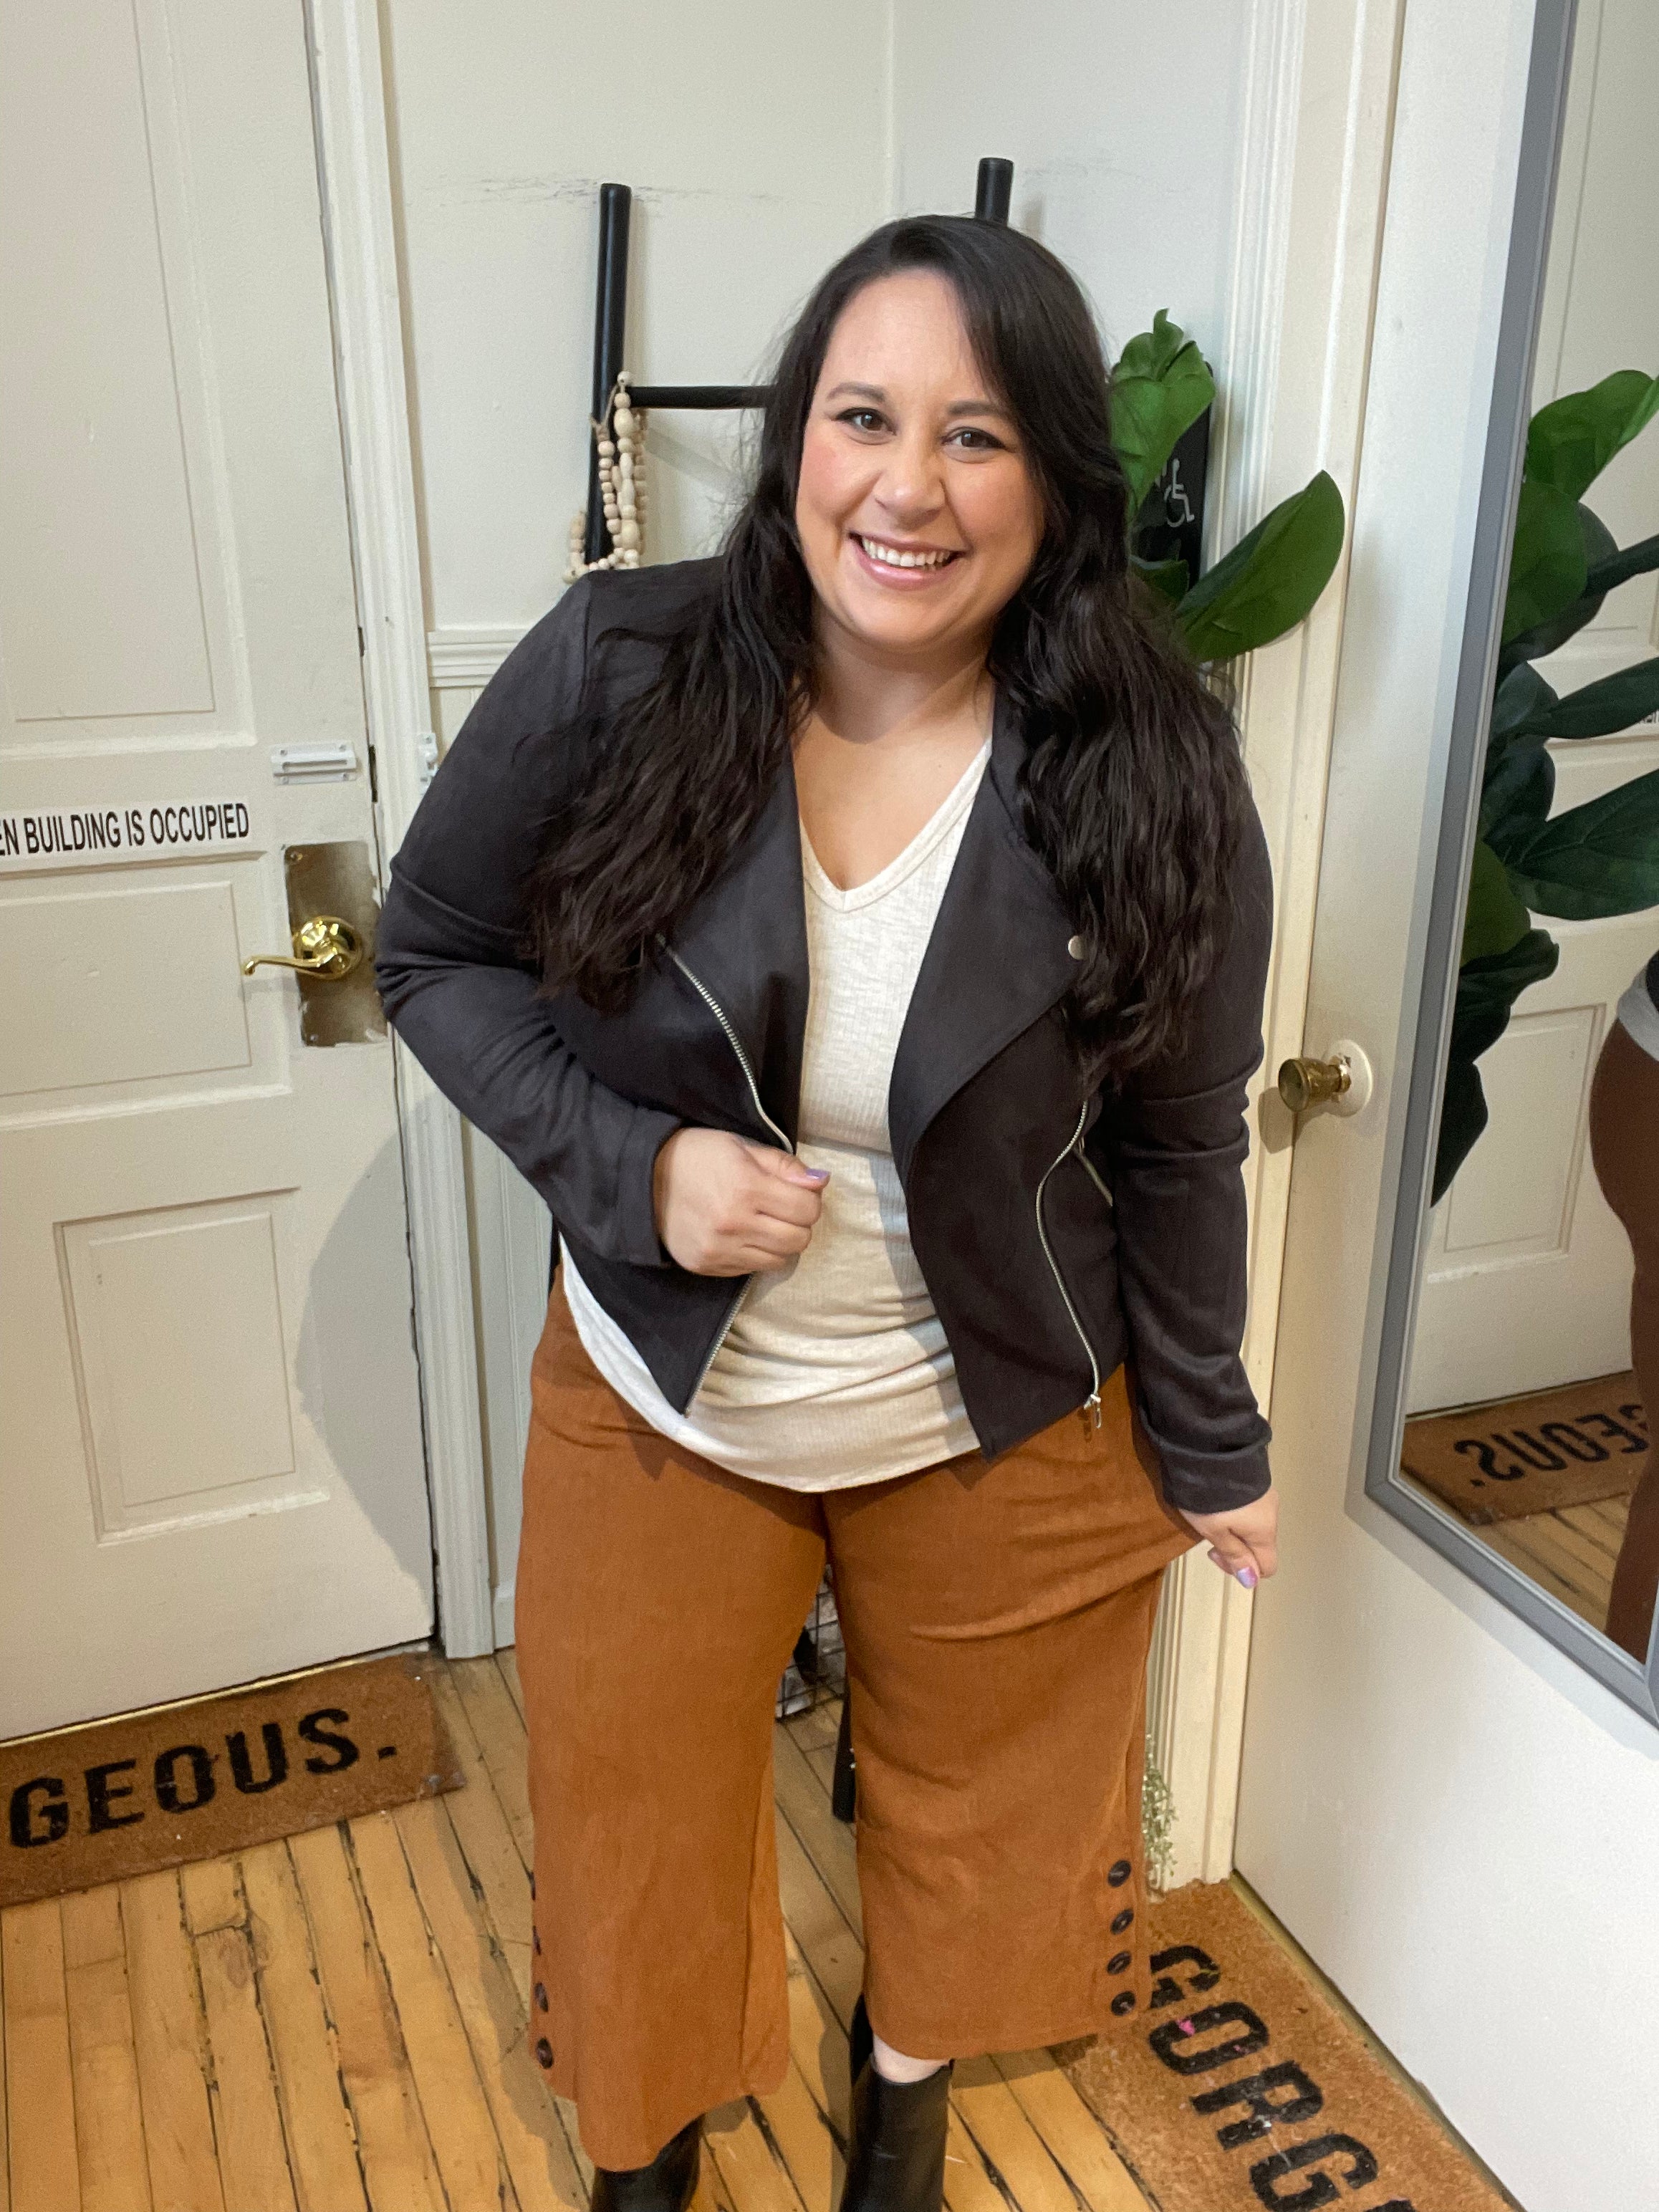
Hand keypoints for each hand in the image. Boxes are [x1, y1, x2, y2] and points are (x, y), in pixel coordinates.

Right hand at [653, 1127, 829, 1275]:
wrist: (643, 1180)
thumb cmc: (697, 1156)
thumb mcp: (741, 1147)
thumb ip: (784, 1166)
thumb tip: (821, 1183)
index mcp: (745, 1187)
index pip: (807, 1209)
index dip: (810, 1200)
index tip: (798, 1192)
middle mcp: (734, 1224)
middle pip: (798, 1239)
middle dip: (799, 1224)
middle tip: (784, 1209)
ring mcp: (720, 1250)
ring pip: (779, 1260)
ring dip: (780, 1242)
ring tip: (764, 1223)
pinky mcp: (709, 1266)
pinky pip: (752, 1269)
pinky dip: (757, 1254)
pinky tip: (743, 1235)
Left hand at [1178, 1488, 1278, 1587]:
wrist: (1212, 1448)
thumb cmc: (1210, 1496)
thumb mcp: (1214, 1530)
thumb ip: (1234, 1555)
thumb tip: (1251, 1581)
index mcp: (1265, 1531)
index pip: (1268, 1566)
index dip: (1243, 1568)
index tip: (1216, 1552)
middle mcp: (1272, 1514)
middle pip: (1259, 1545)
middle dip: (1235, 1546)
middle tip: (1208, 1532)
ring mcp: (1266, 1495)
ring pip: (1253, 1525)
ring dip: (1234, 1527)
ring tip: (1209, 1512)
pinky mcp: (1256, 1480)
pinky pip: (1250, 1508)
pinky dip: (1235, 1511)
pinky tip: (1217, 1499)